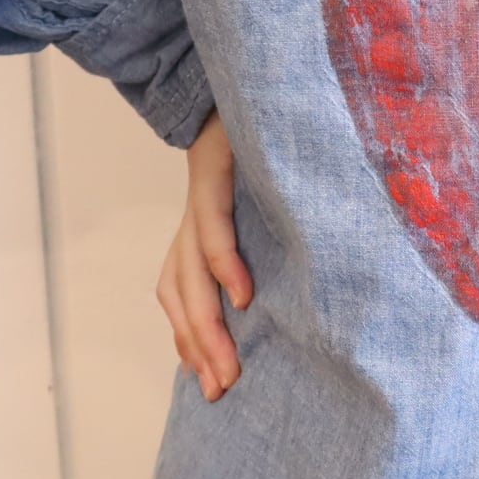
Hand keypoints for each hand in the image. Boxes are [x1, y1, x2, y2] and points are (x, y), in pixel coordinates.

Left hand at [156, 106, 252, 401]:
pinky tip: (242, 295)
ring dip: (206, 326)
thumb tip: (297, 286)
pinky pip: (213, 231)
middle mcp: (192, 227)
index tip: (212, 384)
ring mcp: (200, 206)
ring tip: (227, 364)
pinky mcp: (212, 180)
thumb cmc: (263, 151)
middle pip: (182, 299)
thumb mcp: (267, 207)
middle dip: (201, 349)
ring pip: (191, 277)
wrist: (242, 87)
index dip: (191, 343)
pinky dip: (225, 265)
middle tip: (222, 390)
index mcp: (200, 236)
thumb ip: (273, 244)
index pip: (183, 300)